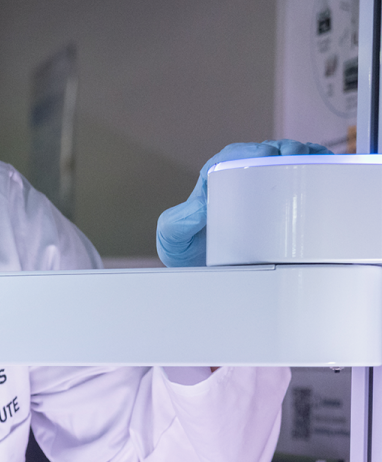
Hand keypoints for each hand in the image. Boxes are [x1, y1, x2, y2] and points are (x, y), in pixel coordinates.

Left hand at [155, 140, 332, 266]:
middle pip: (263, 155)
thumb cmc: (186, 251)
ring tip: (314, 162)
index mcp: (212, 183)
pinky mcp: (280, 207)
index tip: (265, 155)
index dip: (249, 151)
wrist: (202, 274)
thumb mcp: (173, 235)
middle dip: (281, 150)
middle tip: (294, 156)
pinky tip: (326, 171)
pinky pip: (299, 181)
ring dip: (301, 158)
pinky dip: (315, 171)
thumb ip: (180, 220)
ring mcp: (260, 194)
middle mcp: (238, 183)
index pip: (230, 157)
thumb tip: (203, 205)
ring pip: (283, 165)